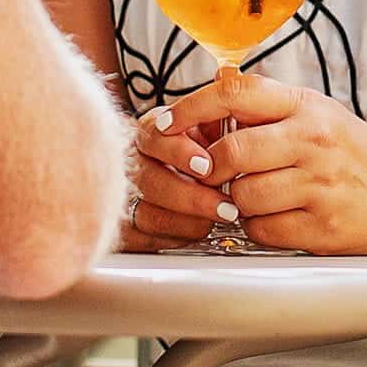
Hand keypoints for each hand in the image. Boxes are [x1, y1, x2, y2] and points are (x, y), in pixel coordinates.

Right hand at [125, 98, 231, 243]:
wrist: (188, 171)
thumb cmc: (205, 148)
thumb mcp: (214, 126)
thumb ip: (220, 128)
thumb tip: (238, 136)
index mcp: (152, 132)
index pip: (154, 138)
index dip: (178, 152)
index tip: (207, 165)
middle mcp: (135, 163)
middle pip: (150, 181)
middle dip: (191, 197)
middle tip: (224, 205)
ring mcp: (128, 196)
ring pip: (148, 214)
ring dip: (188, 221)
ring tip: (219, 219)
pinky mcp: (130, 227)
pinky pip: (146, 239)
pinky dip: (176, 237)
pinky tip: (200, 229)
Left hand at [179, 70, 366, 255]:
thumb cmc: (352, 153)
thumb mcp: (317, 113)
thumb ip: (267, 104)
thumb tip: (211, 84)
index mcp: (307, 106)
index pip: (236, 93)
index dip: (191, 107)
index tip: (166, 124)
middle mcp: (314, 141)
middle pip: (232, 151)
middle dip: (211, 167)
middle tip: (214, 173)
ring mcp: (320, 185)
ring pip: (242, 196)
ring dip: (236, 201)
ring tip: (258, 195)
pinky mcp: (322, 227)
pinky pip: (261, 230)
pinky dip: (257, 227)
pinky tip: (276, 216)